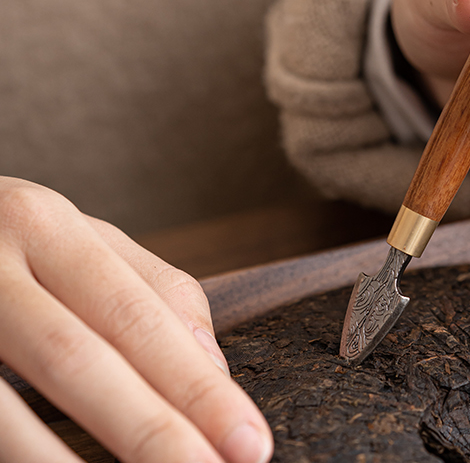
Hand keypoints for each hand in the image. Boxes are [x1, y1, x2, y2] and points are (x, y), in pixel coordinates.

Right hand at [0, 178, 272, 462]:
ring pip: (7, 411)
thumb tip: (213, 368)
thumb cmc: (5, 243)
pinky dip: (20, 460)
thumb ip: (149, 289)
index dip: (197, 385)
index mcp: (46, 226)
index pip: (138, 315)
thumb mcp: (75, 240)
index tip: (251, 440)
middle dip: (155, 429)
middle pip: (82, 361)